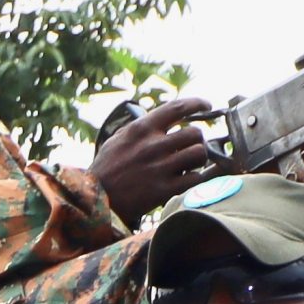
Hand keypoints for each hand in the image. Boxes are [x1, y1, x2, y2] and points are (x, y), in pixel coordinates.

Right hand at [83, 97, 221, 222]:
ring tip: (191, 163)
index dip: (197, 103)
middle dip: (198, 139)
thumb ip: (141, 128)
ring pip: (199, 154)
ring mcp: (160, 168)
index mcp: (141, 129)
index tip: (208, 105)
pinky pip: (195, 178)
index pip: (177, 107)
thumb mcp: (118, 139)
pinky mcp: (164, 189)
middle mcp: (152, 146)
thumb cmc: (106, 169)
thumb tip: (163, 119)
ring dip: (199, 158)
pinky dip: (197, 177)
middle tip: (193, 146)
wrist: (95, 200)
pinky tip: (190, 178)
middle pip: (195, 132)